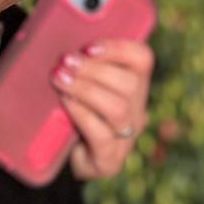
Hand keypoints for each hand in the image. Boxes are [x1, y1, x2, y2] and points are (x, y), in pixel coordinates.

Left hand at [52, 37, 154, 180]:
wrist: (69, 156)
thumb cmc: (74, 107)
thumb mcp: (82, 81)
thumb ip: (82, 63)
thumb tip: (63, 43)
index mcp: (134, 84)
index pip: (142, 59)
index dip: (118, 49)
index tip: (89, 46)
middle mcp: (137, 110)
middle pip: (129, 83)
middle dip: (93, 69)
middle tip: (65, 62)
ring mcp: (126, 137)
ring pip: (118, 108)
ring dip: (85, 89)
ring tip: (60, 80)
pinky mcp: (110, 159)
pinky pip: (101, 134)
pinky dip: (81, 114)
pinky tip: (66, 103)